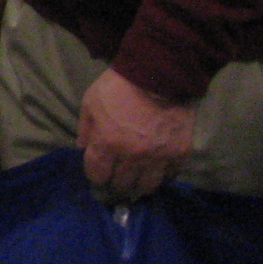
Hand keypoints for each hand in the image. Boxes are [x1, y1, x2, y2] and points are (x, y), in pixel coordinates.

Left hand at [80, 67, 194, 200]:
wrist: (158, 76)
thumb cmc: (118, 87)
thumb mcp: (91, 102)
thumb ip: (85, 128)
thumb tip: (83, 148)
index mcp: (108, 143)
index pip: (97, 173)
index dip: (94, 176)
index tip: (96, 174)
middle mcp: (133, 156)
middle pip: (122, 184)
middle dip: (115, 183)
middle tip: (115, 179)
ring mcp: (158, 157)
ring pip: (146, 186)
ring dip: (138, 185)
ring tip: (135, 181)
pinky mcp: (180, 154)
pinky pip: (170, 176)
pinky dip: (162, 176)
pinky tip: (156, 171)